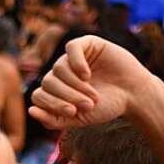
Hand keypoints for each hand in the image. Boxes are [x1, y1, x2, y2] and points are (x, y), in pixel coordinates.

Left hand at [29, 36, 153, 131]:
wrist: (133, 95)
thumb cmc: (105, 107)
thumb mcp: (78, 119)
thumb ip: (53, 119)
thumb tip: (31, 111)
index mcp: (55, 91)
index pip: (38, 95)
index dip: (52, 104)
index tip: (72, 112)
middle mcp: (60, 74)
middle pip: (48, 82)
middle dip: (66, 96)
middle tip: (87, 105)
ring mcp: (72, 58)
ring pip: (58, 68)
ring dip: (75, 85)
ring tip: (93, 95)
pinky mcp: (87, 44)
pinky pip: (71, 48)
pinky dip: (76, 62)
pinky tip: (87, 74)